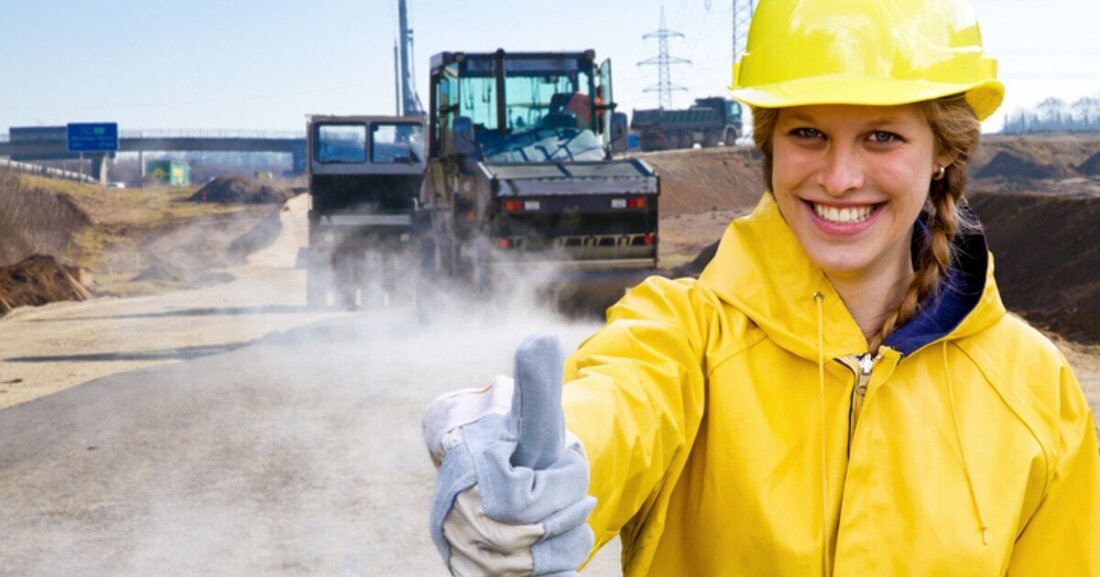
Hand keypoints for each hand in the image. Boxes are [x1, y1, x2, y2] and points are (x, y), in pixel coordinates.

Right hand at [424, 334, 595, 575]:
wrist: (493, 472)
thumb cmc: (519, 440)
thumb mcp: (533, 414)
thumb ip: (536, 382)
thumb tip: (542, 337)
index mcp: (463, 473)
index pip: (520, 502)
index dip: (554, 488)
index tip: (561, 473)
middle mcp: (450, 516)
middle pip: (528, 537)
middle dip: (564, 513)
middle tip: (573, 496)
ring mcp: (460, 550)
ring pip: (528, 567)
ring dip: (562, 544)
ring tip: (567, 519)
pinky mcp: (474, 574)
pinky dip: (550, 572)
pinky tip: (564, 562)